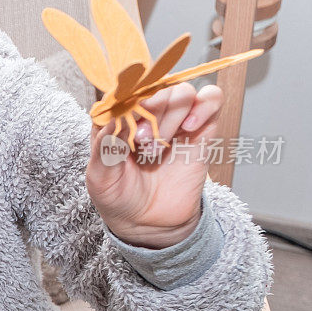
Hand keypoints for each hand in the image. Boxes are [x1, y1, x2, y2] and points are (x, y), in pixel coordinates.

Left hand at [85, 82, 222, 248]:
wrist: (148, 225)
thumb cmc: (118, 197)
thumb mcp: (100, 178)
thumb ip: (104, 149)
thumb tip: (112, 120)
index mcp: (115, 117)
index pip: (123, 88)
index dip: (128, 96)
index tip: (129, 115)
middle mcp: (144, 113)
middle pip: (155, 85)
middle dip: (151, 109)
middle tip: (142, 141)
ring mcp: (174, 121)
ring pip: (181, 91)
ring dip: (172, 113)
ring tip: (159, 146)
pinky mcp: (200, 131)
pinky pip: (211, 100)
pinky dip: (205, 105)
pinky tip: (191, 126)